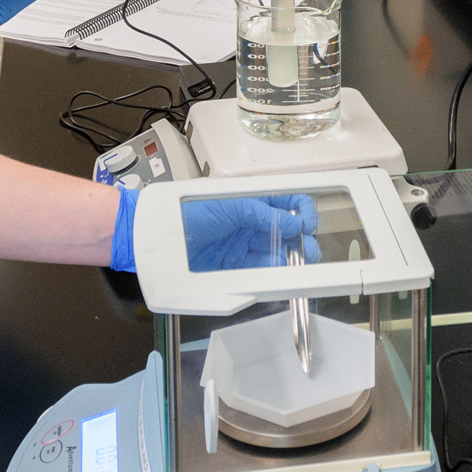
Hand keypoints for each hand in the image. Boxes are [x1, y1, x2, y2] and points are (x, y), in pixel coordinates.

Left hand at [182, 195, 320, 270]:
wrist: (162, 236)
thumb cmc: (188, 211)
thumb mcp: (232, 206)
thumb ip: (264, 214)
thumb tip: (292, 223)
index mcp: (250, 200)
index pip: (285, 202)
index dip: (301, 210)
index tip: (307, 223)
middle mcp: (249, 221)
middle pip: (284, 230)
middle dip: (300, 239)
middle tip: (308, 249)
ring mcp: (242, 242)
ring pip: (274, 250)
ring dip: (288, 257)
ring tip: (297, 262)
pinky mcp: (234, 264)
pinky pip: (259, 268)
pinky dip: (271, 271)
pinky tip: (279, 270)